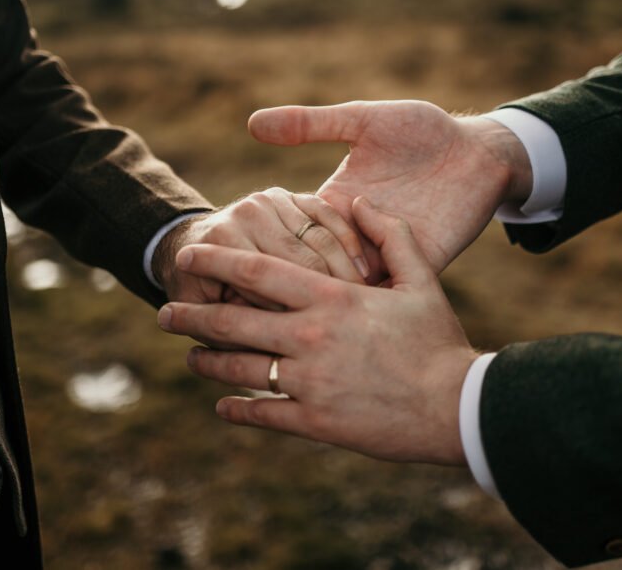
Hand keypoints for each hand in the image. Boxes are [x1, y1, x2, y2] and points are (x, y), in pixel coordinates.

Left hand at [157, 197, 478, 464]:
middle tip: (164, 313)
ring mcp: (309, 382)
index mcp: (331, 298)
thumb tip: (362, 201)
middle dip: (191, 316)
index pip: (256, 271)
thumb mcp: (421, 279)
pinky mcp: (315, 422)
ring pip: (239, 370)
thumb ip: (391, 235)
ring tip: (189, 357)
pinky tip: (222, 407)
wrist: (457, 407)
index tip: (188, 255)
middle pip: (232, 322)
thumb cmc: (439, 341)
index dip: (215, 262)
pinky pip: (263, 414)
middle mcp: (310, 337)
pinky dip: (237, 410)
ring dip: (206, 362)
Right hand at [249, 100, 531, 276]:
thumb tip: (251, 123)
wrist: (480, 150)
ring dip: (325, 296)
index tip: (245, 254)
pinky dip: (366, 302)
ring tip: (298, 304)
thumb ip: (310, 124)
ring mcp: (387, 253)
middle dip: (290, 278)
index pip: (292, 233)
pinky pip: (387, 294)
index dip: (270, 245)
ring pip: (346, 288)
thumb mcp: (361, 121)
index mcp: (335, 202)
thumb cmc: (422, 129)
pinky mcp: (418, 266)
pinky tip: (346, 305)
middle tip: (263, 290)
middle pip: (312, 267)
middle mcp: (356, 234)